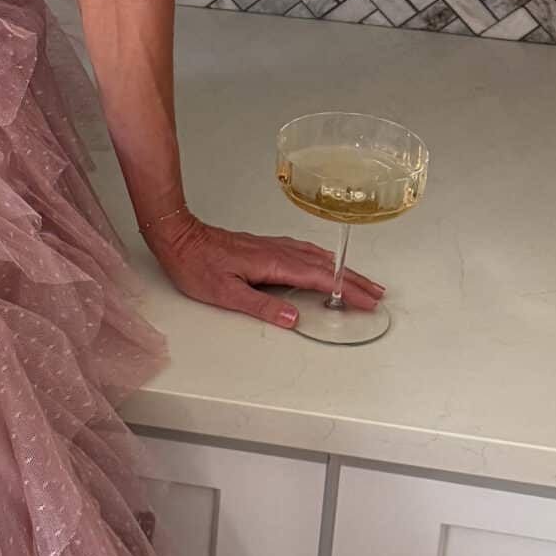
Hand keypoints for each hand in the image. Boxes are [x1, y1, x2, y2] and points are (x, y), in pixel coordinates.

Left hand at [140, 208, 385, 329]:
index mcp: (273, 263)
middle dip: (354, 279)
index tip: (368, 300)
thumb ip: (262, 306)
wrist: (178, 237)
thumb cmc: (196, 265)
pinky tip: (323, 261)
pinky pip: (303, 251)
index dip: (347, 290)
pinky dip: (322, 259)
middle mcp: (277, 251)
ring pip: (316, 257)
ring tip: (360, 280)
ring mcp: (272, 246)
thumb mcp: (226, 293)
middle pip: (325, 266)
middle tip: (377, 292)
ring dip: (341, 269)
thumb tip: (294, 318)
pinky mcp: (264, 246)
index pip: (320, 279)